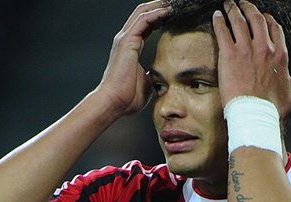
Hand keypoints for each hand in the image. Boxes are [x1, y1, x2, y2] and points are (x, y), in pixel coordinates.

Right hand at [95, 0, 170, 115]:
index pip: (145, 25)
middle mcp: (125, 40)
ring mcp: (124, 39)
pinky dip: (156, 13)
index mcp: (130, 47)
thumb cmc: (127, 97)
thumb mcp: (146, 82)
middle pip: (143, 14)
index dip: (159, 18)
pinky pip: (143, 20)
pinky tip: (168, 11)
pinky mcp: (126, 41)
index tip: (174, 15)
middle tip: (176, 4)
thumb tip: (162, 76)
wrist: (114, 102)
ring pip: (142, 12)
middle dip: (160, 6)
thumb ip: (152, 74)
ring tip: (174, 3)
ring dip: (159, 6)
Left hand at [212, 0, 290, 117]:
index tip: (262, 16)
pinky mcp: (229, 55)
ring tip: (228, 4)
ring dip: (233, 10)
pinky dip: (219, 21)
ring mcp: (246, 50)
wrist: (254, 113)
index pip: (275, 29)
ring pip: (240, 21)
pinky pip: (223, 31)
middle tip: (242, 4)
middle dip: (249, 9)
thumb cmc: (272, 107)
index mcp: (280, 55)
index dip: (268, 20)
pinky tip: (216, 16)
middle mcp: (265, 48)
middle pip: (257, 20)